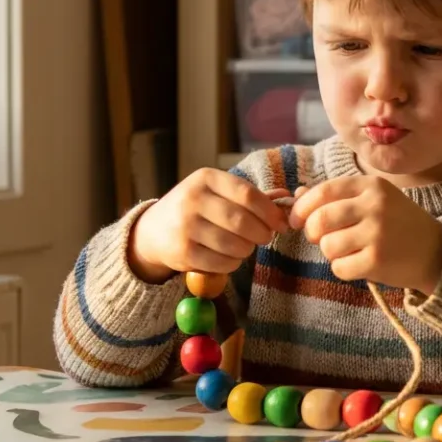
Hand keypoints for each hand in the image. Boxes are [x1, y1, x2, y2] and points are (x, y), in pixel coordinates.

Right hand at [129, 167, 290, 282]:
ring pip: (234, 244)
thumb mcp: (218, 193)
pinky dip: (233, 263)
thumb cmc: (196, 209)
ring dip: (247, 249)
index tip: (281, 223)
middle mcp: (193, 199)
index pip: (248, 194)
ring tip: (244, 246)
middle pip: (243, 221)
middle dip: (261, 233)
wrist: (153, 231)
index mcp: (205, 178)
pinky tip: (229, 257)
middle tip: (264, 237)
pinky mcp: (182, 252)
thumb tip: (288, 197)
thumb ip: (252, 196)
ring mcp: (186, 227)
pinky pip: (222, 263)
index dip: (270, 211)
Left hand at [288, 177, 441, 293]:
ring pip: (327, 246)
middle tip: (323, 239)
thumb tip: (297, 195)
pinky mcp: (377, 261)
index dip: (302, 207)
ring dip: (331, 253)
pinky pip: (339, 268)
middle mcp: (375, 206)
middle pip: (320, 220)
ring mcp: (377, 234)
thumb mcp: (375, 200)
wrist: (437, 252)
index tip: (296, 220)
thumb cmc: (400, 224)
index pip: (323, 191)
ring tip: (348, 251)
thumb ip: (339, 196)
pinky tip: (359, 264)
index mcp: (372, 186)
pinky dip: (343, 269)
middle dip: (313, 233)